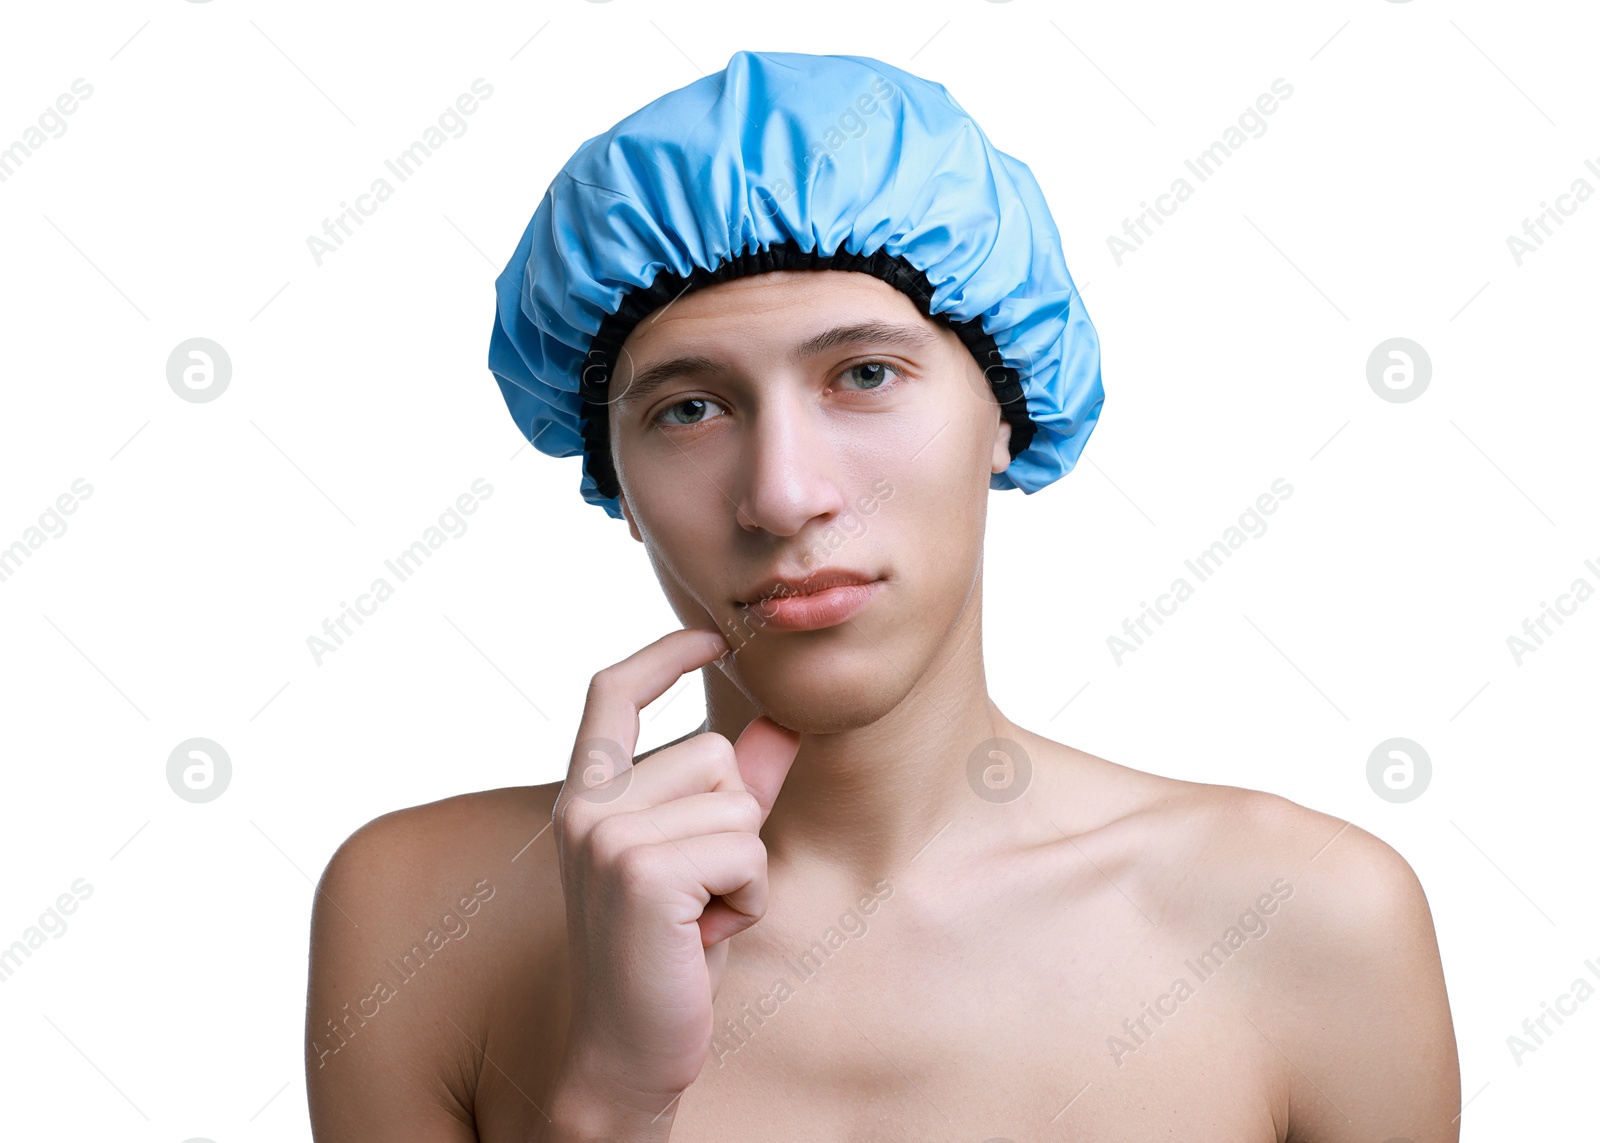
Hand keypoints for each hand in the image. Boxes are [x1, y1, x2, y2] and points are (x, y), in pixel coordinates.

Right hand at [550, 627, 800, 1117]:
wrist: (629, 1051)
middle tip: (699, 892)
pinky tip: (708, 935)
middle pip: (713, 754)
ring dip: (744, 866)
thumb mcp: (702, 857)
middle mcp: (584, 807)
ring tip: (702, 915)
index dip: (662, 655)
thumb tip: (782, 725)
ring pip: (737, 802)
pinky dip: (748, 897)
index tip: (710, 635)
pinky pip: (745, 850)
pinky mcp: (641, 872)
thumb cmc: (667, 953)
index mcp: (586, 796)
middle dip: (735, 823)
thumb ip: (738, 788)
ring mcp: (605, 836)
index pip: (611, 694)